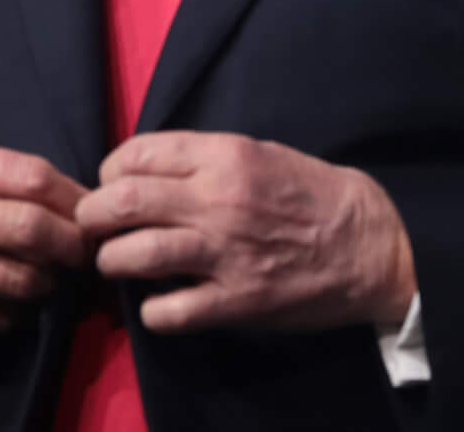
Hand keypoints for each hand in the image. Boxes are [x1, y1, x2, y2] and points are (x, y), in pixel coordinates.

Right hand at [0, 144, 89, 348]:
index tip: (92, 212)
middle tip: (84, 252)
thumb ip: (5, 178)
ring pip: (25, 282)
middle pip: (33, 231)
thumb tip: (83, 202)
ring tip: (46, 273)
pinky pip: (3, 318)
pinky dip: (18, 309)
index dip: (75, 197)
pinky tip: (8, 296)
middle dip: (73, 245)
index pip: (32, 178)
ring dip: (49, 281)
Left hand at [75, 131, 415, 335]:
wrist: (370, 244)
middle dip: (94, 217)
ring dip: (112, 261)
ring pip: (132, 255)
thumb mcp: (258, 152)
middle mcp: (217, 200)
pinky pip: (168, 312)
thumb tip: (143, 174)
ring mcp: (225, 253)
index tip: (114, 187)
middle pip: (121, 202)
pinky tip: (158, 304)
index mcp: (223, 156)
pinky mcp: (237, 302)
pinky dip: (151, 311)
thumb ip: (202, 160)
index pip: (134, 155)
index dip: (110, 173)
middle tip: (97, 228)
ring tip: (118, 263)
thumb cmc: (312, 193)